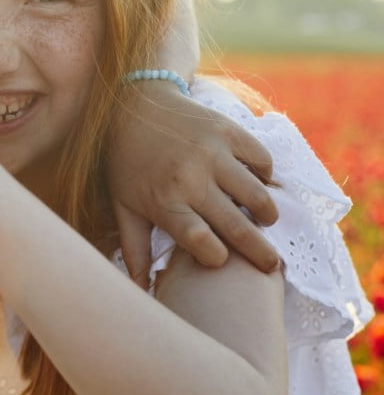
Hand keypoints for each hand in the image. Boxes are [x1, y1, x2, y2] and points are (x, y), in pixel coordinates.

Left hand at [107, 85, 278, 286]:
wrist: (132, 104)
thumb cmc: (125, 162)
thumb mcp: (123, 205)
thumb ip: (135, 247)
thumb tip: (138, 289)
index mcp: (164, 200)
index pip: (199, 239)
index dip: (215, 256)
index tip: (221, 261)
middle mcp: (191, 178)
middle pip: (235, 225)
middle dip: (259, 251)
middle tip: (271, 265)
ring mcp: (213, 153)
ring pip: (256, 195)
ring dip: (267, 213)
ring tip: (266, 221)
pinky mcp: (228, 131)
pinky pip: (261, 160)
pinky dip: (266, 175)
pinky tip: (259, 183)